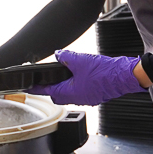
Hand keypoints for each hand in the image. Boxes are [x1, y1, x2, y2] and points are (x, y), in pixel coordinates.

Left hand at [28, 50, 144, 105]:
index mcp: (69, 93)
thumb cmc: (105, 73)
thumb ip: (66, 57)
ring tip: (62, 74)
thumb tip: (58, 54)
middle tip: (45, 78)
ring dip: (63, 85)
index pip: (46, 91)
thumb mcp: (80, 60)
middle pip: (56, 95)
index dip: (36, 88)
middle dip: (49, 87)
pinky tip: (78, 75)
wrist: (124, 76)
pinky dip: (74, 85)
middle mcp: (76, 99)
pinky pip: (79, 92)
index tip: (28, 86)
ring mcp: (86, 98)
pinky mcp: (94, 95)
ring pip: (68, 94)